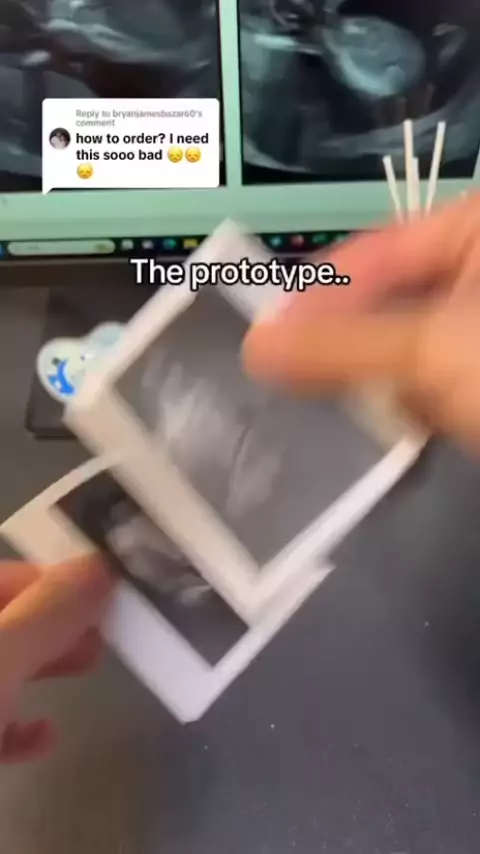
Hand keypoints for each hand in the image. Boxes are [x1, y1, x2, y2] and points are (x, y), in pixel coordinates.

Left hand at [0, 556, 112, 762]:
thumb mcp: (2, 656)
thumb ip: (48, 611)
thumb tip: (100, 565)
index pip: (9, 574)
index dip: (57, 580)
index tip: (107, 598)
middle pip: (9, 618)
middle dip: (57, 621)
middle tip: (104, 632)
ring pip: (1, 665)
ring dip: (45, 663)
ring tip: (91, 664)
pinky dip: (18, 724)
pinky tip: (47, 734)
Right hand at [244, 192, 479, 450]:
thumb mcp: (433, 349)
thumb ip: (342, 345)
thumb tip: (255, 346)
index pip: (381, 249)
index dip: (322, 292)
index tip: (269, 337)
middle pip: (392, 300)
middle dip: (346, 342)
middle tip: (288, 377)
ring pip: (412, 347)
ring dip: (374, 381)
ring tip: (327, 408)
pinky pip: (435, 383)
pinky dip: (408, 405)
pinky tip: (381, 427)